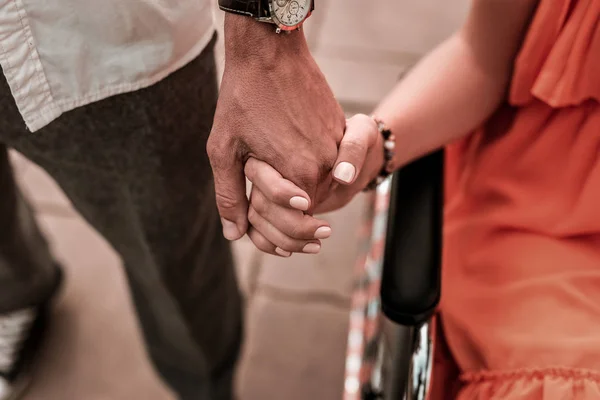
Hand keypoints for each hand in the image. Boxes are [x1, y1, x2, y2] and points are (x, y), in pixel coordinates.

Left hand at [207, 15, 344, 240]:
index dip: (275, 235)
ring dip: (299, 201)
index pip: (295, 223)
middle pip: (312, 213)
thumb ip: (230, 196)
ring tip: (277, 202)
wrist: (270, 51)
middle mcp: (326, 164)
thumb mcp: (224, 149)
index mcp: (299, 173)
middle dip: (290, 227)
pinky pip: (329, 167)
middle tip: (275, 232)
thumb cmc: (242, 98)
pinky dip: (311, 176)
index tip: (261, 235)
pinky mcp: (338, 131)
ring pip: (322, 191)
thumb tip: (234, 233)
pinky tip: (289, 171)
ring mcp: (336, 147)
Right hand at [244, 114, 382, 254]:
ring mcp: (263, 189)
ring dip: (284, 239)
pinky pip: (257, 231)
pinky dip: (271, 244)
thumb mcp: (361, 135)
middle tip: (325, 230)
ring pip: (256, 221)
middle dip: (289, 223)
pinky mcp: (269, 206)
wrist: (351, 158)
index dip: (280, 192)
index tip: (308, 204)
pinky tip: (290, 252)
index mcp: (276, 143)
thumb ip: (353, 149)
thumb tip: (343, 177)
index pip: (262, 173)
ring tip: (316, 245)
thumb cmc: (356, 138)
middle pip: (259, 204)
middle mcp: (264, 167)